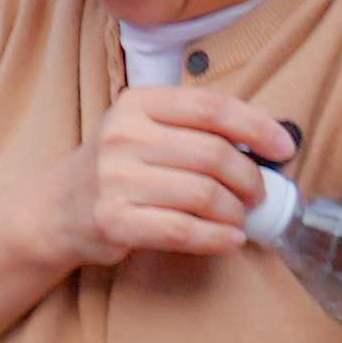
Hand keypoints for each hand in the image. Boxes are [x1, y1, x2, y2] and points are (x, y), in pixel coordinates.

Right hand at [28, 84, 298, 275]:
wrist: (57, 209)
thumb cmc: (117, 168)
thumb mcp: (143, 129)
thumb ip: (193, 128)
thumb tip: (266, 141)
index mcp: (137, 103)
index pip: (210, 107)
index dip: (256, 126)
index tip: (284, 147)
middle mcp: (123, 136)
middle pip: (213, 154)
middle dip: (250, 178)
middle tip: (259, 194)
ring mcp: (115, 179)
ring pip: (203, 194)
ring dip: (235, 212)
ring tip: (241, 218)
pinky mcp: (114, 220)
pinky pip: (182, 229)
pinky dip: (216, 237)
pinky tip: (230, 239)